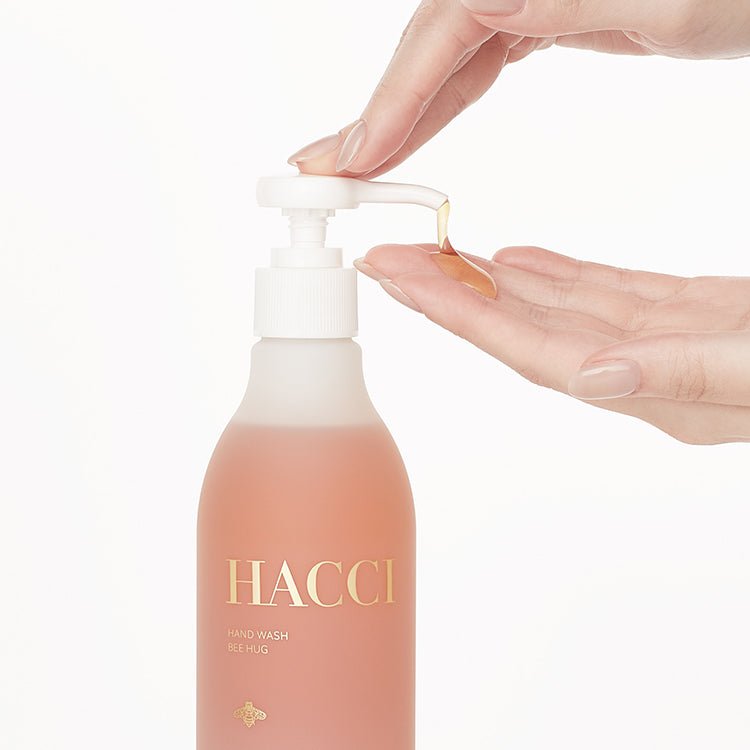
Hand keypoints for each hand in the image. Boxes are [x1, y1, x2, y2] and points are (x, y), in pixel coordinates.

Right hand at [287, 0, 749, 177]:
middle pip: (422, 46)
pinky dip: (438, 101)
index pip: (439, 32)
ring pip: (440, 57)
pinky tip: (413, 129)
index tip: (355, 160)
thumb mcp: (661, 1)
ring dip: (395, 114)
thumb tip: (471, 8)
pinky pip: (472, 60)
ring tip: (353, 162)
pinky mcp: (539, 11)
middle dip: (372, 114)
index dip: (391, 102)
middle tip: (320, 171)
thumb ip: (559, 2)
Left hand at [354, 244, 749, 444]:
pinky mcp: (681, 318)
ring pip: (552, 309)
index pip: (526, 349)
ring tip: (435, 256)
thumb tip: (595, 376)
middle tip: (387, 259)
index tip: (398, 279)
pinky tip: (515, 262)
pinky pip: (599, 296)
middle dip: (450, 295)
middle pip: (521, 330)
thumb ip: (685, 376)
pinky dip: (553, 276)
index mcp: (648, 387)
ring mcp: (655, 346)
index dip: (458, 315)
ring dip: (490, 283)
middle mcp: (637, 371)